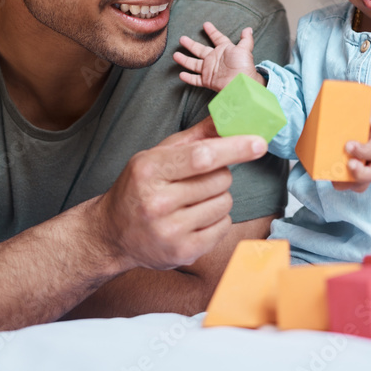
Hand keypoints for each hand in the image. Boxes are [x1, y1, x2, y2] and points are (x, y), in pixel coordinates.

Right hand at [94, 117, 267, 271]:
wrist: (112, 234)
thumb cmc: (138, 188)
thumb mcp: (156, 155)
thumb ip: (193, 138)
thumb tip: (227, 118)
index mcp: (149, 170)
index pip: (202, 157)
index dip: (234, 148)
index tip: (259, 143)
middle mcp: (157, 202)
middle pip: (220, 179)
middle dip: (220, 175)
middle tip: (198, 180)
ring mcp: (170, 230)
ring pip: (225, 203)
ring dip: (218, 198)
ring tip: (194, 201)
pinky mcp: (183, 252)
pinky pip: (224, 227)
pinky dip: (217, 220)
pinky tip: (195, 219)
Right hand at [173, 21, 262, 90]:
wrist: (242, 83)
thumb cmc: (243, 66)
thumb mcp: (245, 50)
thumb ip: (246, 39)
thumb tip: (248, 29)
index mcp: (224, 50)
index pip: (217, 38)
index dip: (212, 31)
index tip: (206, 24)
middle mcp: (215, 59)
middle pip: (199, 50)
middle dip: (190, 44)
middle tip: (182, 39)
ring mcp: (210, 70)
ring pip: (194, 63)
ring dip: (185, 59)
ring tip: (175, 55)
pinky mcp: (207, 80)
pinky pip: (195, 79)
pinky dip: (188, 78)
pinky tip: (181, 74)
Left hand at [332, 107, 370, 192]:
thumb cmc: (370, 120)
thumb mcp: (367, 110)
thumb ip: (355, 103)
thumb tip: (336, 92)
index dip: (362, 151)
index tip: (348, 145)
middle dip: (359, 173)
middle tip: (346, 166)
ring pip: (364, 183)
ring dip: (349, 184)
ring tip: (334, 181)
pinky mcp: (363, 174)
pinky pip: (356, 186)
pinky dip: (345, 185)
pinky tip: (333, 181)